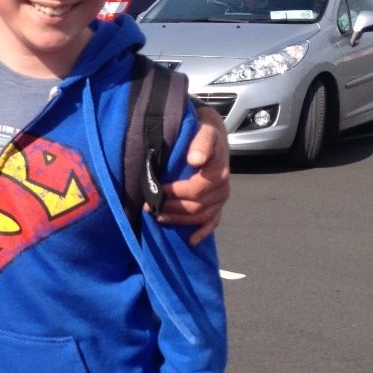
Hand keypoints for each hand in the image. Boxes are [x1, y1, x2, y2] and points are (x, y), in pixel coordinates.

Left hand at [158, 108, 229, 244]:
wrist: (212, 136)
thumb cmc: (203, 133)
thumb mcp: (204, 132)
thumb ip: (201, 143)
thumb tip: (195, 160)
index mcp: (218, 172)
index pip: (196, 190)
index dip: (174, 193)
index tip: (156, 190)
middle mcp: (222, 188)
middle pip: (195, 207)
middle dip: (171, 208)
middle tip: (149, 206)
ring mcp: (221, 199)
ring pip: (200, 217)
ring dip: (178, 220)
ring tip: (158, 217)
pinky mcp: (218, 205)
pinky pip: (213, 222)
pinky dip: (202, 233)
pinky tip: (191, 240)